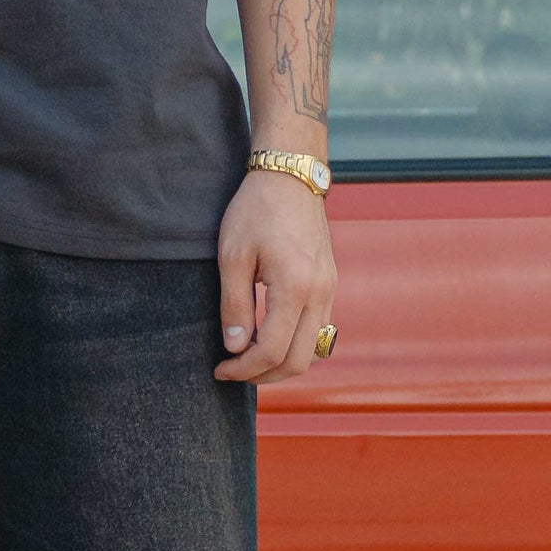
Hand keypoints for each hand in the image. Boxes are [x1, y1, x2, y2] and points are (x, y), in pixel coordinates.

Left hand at [212, 166, 336, 384]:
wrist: (290, 175)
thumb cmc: (256, 210)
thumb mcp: (233, 255)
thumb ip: (235, 306)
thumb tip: (235, 348)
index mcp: (295, 287)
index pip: (273, 351)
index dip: (244, 369)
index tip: (220, 369)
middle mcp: (320, 294)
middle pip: (299, 361)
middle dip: (265, 375)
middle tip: (234, 372)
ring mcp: (330, 289)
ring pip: (314, 350)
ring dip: (283, 363)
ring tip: (250, 360)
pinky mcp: (330, 283)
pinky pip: (320, 330)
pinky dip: (297, 344)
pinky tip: (271, 337)